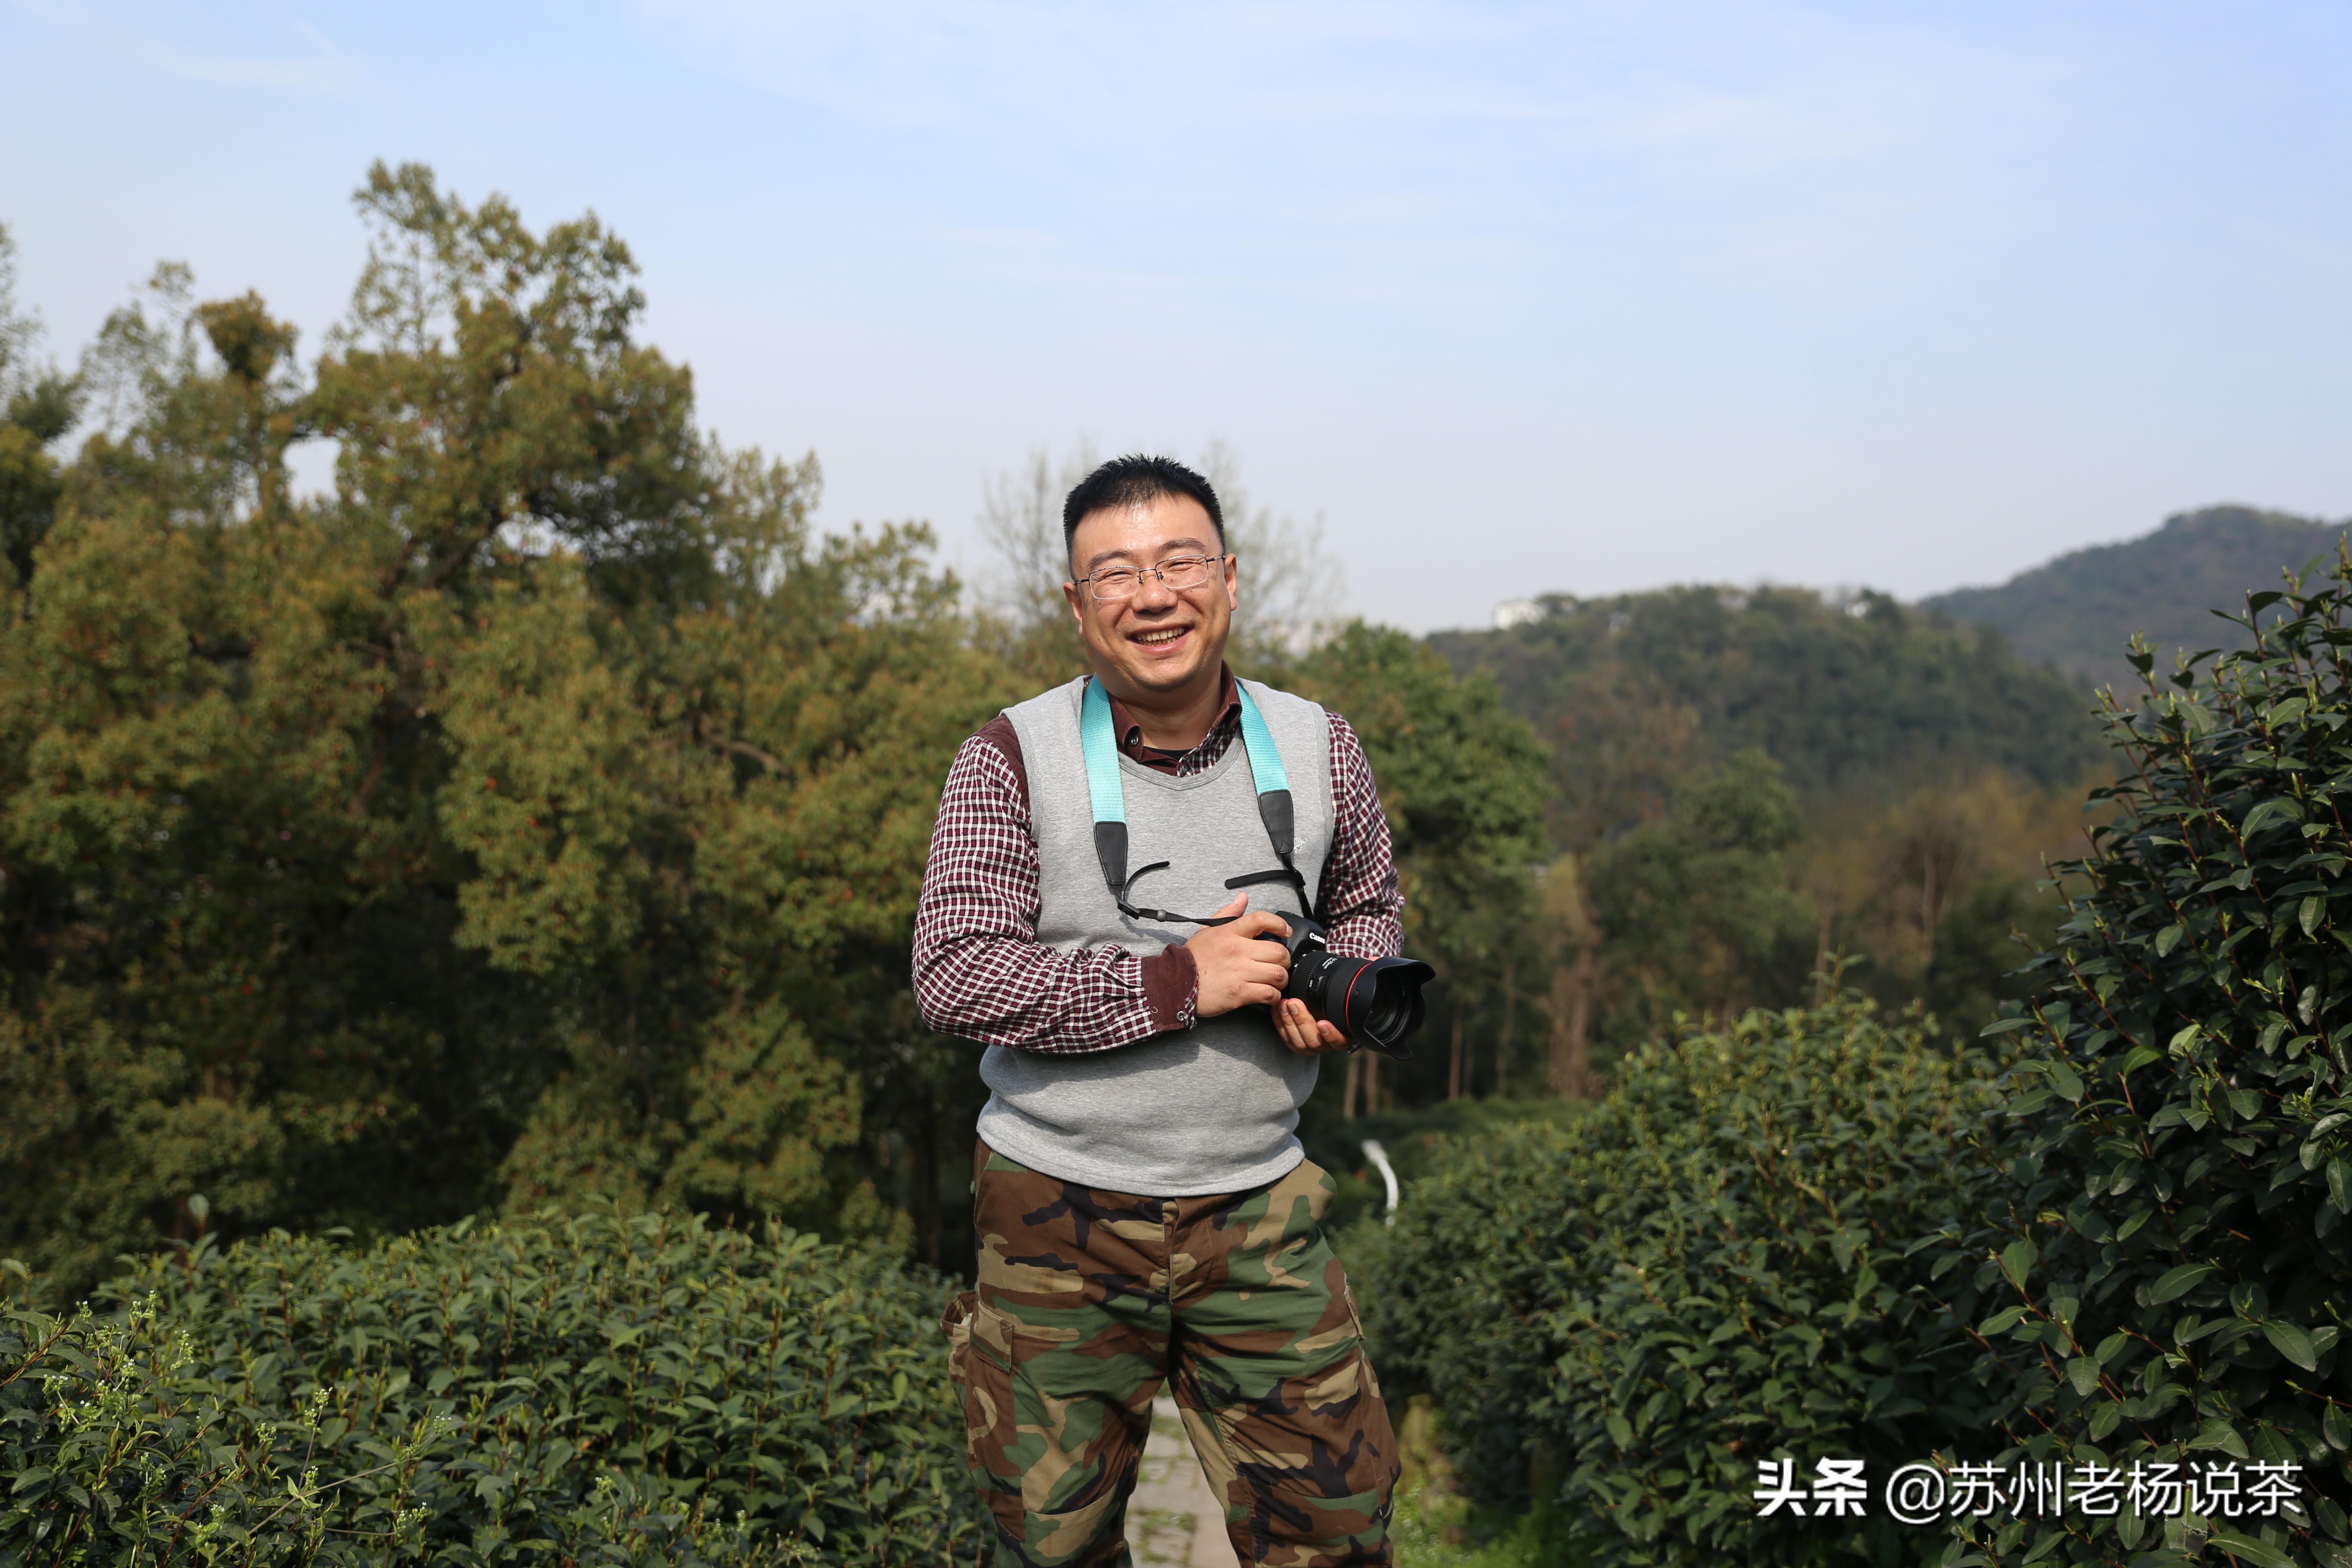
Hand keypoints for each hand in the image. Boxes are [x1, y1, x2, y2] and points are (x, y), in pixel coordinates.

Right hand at [1186, 894, 1295, 1018]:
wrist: (1174, 985)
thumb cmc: (1192, 959)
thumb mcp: (1206, 930)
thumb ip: (1227, 914)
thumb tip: (1243, 898)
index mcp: (1230, 933)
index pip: (1262, 920)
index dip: (1280, 924)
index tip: (1285, 932)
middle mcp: (1238, 950)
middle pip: (1278, 952)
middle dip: (1285, 960)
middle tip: (1280, 964)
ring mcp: (1239, 972)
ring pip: (1277, 974)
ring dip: (1281, 980)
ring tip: (1276, 982)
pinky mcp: (1239, 993)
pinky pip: (1269, 994)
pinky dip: (1274, 997)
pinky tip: (1269, 996)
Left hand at [1272, 996, 1351, 1055]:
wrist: (1318, 1012)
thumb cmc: (1331, 1006)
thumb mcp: (1338, 1002)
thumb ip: (1338, 999)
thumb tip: (1339, 983)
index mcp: (1343, 1036)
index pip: (1340, 1041)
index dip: (1331, 1035)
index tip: (1322, 1023)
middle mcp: (1327, 1045)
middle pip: (1315, 1041)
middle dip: (1302, 1021)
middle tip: (1294, 1003)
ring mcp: (1311, 1047)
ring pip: (1299, 1042)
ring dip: (1289, 1021)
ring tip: (1284, 1004)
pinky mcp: (1296, 1045)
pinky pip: (1287, 1038)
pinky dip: (1280, 1022)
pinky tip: (1277, 1009)